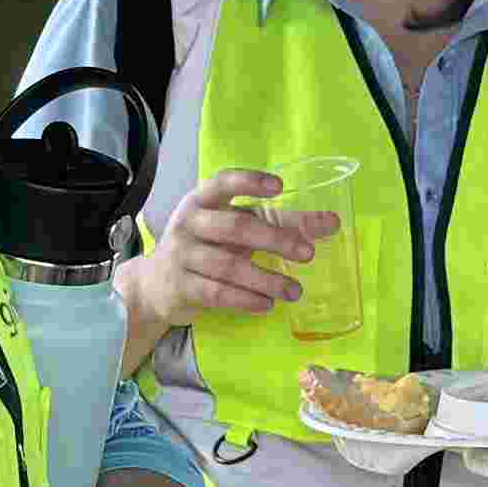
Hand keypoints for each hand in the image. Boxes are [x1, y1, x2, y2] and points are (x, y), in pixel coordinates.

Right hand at [118, 167, 330, 340]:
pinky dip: (247, 299)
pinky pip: (218, 293)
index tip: (280, 186)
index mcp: (203, 200)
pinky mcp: (181, 287)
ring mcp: (183, 255)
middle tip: (308, 254)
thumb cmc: (205, 247)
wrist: (155, 285)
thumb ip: (280, 223)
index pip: (224, 183)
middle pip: (235, 227)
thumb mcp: (234, 228)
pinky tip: (268, 304)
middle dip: (274, 239)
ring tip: (295, 291)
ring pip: (229, 266)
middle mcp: (190, 223)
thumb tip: (332, 222)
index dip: (250, 182)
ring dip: (267, 279)